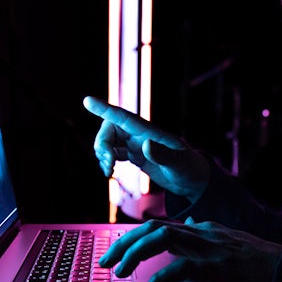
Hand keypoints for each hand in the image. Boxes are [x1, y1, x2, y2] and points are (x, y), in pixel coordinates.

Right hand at [83, 96, 210, 202]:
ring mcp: (137, 144)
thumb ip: (163, 155)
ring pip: (110, 139)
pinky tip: (109, 172)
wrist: (194, 180)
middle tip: (108, 164)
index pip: (124, 118)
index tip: (87, 101)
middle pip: (111, 128)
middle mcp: (141, 135)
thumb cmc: (191, 170)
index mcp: (151, 132)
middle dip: (101, 143)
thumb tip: (145, 145)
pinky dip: (106, 160)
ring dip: (102, 153)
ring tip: (108, 172)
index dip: (105, 110)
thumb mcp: (180, 165)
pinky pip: (114, 151)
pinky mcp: (136, 154)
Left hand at [99, 217, 281, 281]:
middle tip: (105, 261)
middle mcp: (201, 232)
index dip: (133, 238)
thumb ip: (204, 233)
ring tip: (120, 272)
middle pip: (153, 227)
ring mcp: (208, 247)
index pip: (159, 226)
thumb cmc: (259, 262)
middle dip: (124, 242)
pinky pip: (179, 268)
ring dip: (135, 253)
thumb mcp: (228, 242)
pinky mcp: (215, 266)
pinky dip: (158, 280)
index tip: (115, 252)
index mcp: (202, 229)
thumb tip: (185, 222)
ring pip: (161, 237)